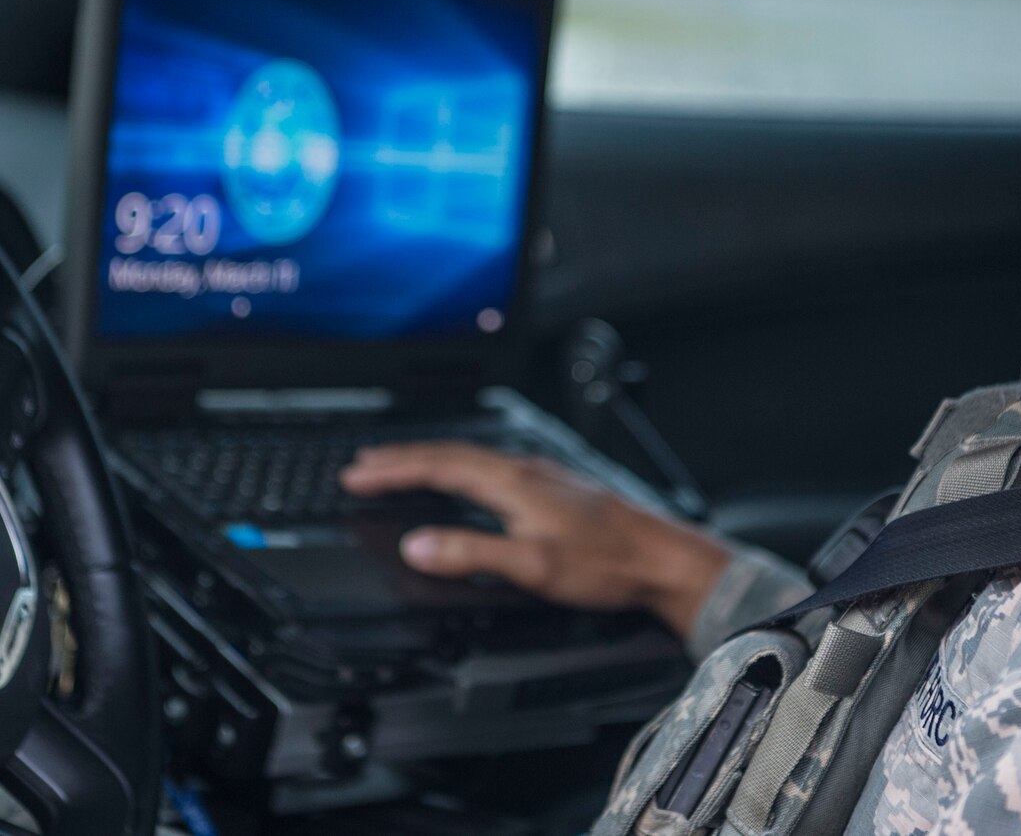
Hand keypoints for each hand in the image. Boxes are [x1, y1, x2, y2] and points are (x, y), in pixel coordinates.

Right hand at [340, 443, 730, 638]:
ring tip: (401, 467)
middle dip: (402, 459)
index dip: (393, 470)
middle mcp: (525, 468)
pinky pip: (492, 466)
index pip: (438, 465)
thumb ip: (472, 555)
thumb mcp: (533, 566)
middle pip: (450, 454)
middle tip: (363, 466)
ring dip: (430, 461)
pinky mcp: (556, 487)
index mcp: (513, 481)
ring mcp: (543, 475)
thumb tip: (418, 546)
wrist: (663, 559)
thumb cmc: (608, 563)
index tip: (356, 476)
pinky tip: (466, 479)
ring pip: (472, 458)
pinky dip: (461, 469)